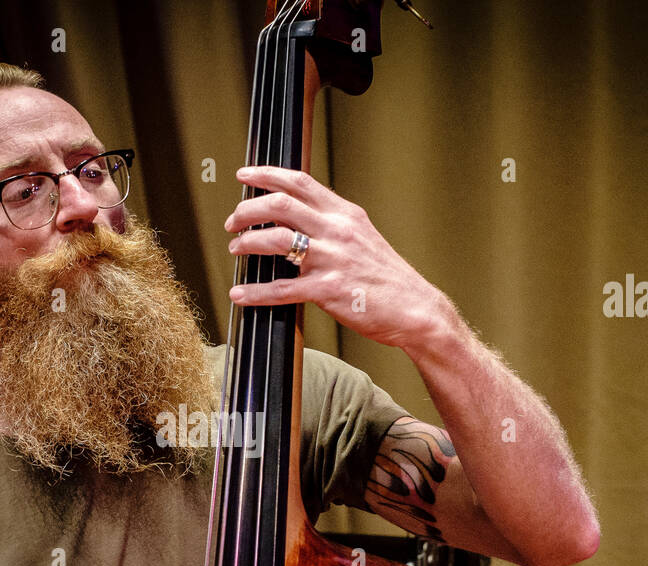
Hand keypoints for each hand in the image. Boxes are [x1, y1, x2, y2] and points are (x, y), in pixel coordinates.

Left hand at [223, 166, 452, 351]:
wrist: (415, 308)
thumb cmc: (386, 278)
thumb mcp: (361, 237)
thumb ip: (330, 224)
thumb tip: (295, 217)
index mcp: (345, 214)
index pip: (299, 182)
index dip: (266, 174)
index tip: (244, 175)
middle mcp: (337, 230)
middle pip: (280, 204)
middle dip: (247, 209)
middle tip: (232, 221)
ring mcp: (333, 259)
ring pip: (276, 240)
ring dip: (248, 243)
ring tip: (235, 249)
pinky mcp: (329, 290)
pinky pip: (282, 289)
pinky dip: (255, 292)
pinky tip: (239, 294)